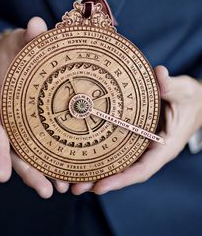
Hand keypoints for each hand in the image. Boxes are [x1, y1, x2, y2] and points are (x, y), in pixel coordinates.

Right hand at [0, 17, 68, 197]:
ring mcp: (21, 121)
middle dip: (28, 172)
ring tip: (60, 187)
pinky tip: (64, 169)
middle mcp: (10, 116)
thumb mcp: (21, 41)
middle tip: (47, 190)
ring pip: (28, 152)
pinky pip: (39, 143)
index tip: (2, 175)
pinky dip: (50, 157)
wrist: (13, 53)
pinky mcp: (33, 121)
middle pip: (15, 150)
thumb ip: (29, 36)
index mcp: (4, 100)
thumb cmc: (16, 51)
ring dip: (42, 171)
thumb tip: (35, 24)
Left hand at [71, 65, 201, 194]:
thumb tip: (159, 73)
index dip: (121, 179)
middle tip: (74, 187)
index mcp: (164, 147)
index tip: (99, 186)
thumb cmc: (189, 99)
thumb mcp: (182, 91)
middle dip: (100, 180)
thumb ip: (170, 85)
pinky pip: (118, 150)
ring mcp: (142, 146)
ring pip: (119, 163)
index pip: (142, 169)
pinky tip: (84, 155)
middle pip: (125, 171)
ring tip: (72, 178)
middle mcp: (151, 151)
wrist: (194, 102)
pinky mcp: (136, 138)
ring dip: (97, 171)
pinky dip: (102, 155)